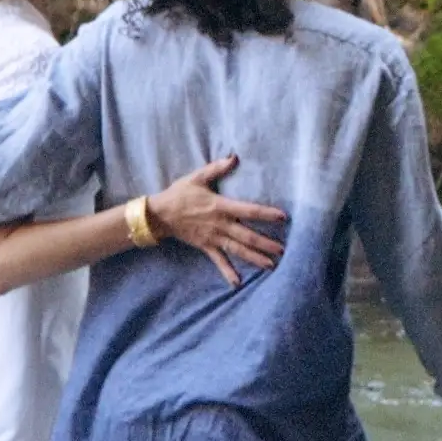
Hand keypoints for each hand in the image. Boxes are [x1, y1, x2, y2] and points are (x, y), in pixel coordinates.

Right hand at [147, 155, 287, 286]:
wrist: (159, 214)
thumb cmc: (179, 194)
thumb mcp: (197, 177)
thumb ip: (216, 168)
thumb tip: (234, 157)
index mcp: (221, 206)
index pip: (248, 210)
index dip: (266, 214)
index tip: (282, 217)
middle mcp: (220, 225)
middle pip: (247, 236)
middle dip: (265, 243)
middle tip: (282, 250)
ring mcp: (213, 238)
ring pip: (237, 250)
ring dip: (254, 258)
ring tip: (271, 266)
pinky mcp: (205, 247)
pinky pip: (218, 261)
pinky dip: (228, 272)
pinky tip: (237, 283)